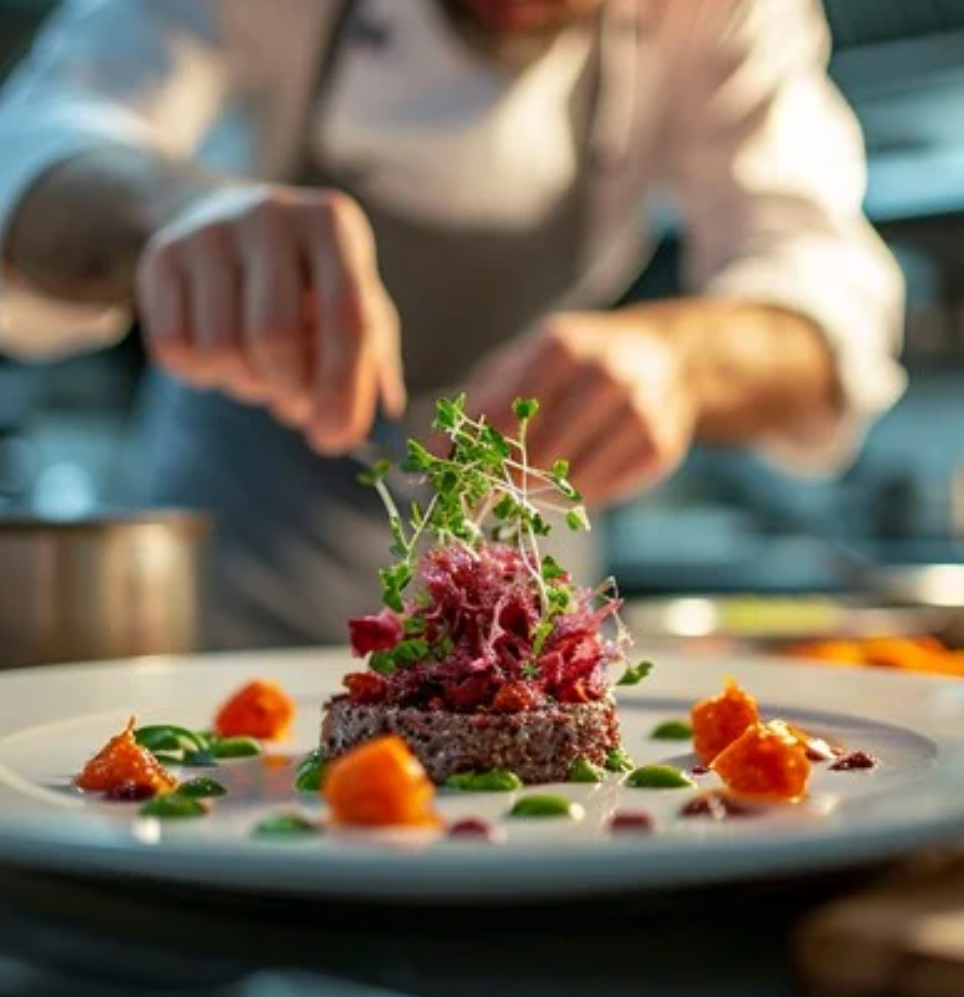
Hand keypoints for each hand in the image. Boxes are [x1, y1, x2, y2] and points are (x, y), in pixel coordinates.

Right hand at [136, 184, 404, 452]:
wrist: (226, 217)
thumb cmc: (308, 280)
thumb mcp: (354, 303)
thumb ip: (370, 364)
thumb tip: (351, 434)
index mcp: (332, 225)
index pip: (346, 320)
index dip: (342, 389)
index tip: (333, 437)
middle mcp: (271, 216)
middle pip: (274, 338)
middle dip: (286, 390)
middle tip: (293, 402)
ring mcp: (210, 231)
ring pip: (220, 349)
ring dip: (244, 386)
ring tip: (259, 372)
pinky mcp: (162, 254)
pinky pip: (175, 349)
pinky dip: (201, 376)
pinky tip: (220, 357)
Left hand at [466, 311, 696, 505]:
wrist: (663, 356)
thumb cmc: (571, 364)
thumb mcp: (521, 364)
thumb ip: (475, 406)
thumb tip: (430, 456)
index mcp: (563, 345)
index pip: (504, 415)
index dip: (477, 455)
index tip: (459, 482)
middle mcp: (607, 374)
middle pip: (538, 454)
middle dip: (509, 479)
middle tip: (495, 488)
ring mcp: (641, 411)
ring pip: (570, 481)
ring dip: (543, 490)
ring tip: (536, 476)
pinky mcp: (661, 446)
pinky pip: (602, 492)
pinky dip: (578, 495)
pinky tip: (574, 475)